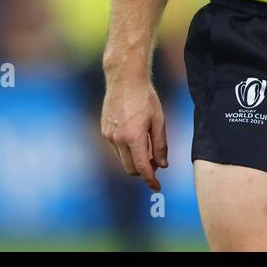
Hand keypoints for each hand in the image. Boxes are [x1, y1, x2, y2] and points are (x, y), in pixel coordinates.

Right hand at [101, 72, 167, 191]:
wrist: (124, 79)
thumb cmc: (145, 97)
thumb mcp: (159, 120)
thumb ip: (160, 145)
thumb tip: (162, 165)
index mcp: (133, 137)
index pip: (142, 168)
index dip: (151, 180)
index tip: (157, 187)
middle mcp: (118, 139)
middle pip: (130, 168)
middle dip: (143, 171)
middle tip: (155, 163)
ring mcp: (108, 135)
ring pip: (122, 159)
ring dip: (134, 160)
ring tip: (146, 146)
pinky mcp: (104, 130)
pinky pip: (116, 148)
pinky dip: (126, 150)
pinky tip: (134, 137)